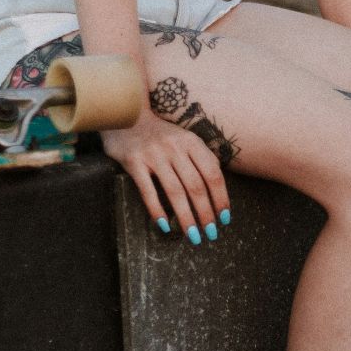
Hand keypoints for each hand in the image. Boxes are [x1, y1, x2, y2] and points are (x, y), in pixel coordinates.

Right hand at [103, 112, 230, 243]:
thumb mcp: (185, 138)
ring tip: (193, 235)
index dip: (221, 198)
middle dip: (206, 213)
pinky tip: (165, 225)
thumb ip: (200, 158)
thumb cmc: (160, 133)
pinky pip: (148, 191)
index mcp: (191, 142)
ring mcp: (154, 155)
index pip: (213, 174)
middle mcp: (175, 148)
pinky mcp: (134, 162)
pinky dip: (157, 210)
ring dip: (186, 217)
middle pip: (196, 186)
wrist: (126, 115)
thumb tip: (218, 189)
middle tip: (211, 233)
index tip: (224, 218)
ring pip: (175, 192)